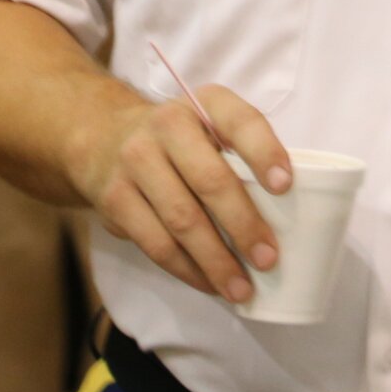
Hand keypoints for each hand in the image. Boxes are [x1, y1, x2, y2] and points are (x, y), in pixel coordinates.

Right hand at [72, 82, 290, 302]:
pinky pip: (155, 243)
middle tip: (268, 259)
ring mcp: (136, 162)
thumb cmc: (181, 139)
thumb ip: (243, 152)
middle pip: (210, 181)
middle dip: (243, 225)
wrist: (104, 138)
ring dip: (215, 260)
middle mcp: (168, 126)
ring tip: (241, 287)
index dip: (264, 152)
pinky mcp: (116, 199)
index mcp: (205, 103)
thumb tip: (286, 212)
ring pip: (181, 220)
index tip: (285, 186)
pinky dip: (186, 269)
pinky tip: (208, 283)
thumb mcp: (211, 124)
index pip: (240, 122)